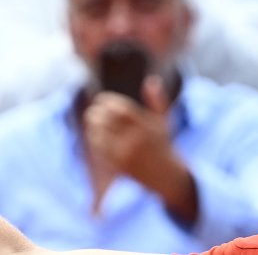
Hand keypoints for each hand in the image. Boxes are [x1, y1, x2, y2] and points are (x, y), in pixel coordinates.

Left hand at [82, 76, 196, 220]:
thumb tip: (152, 80)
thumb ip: (157, 100)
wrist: (167, 177)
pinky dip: (94, 138)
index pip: (122, 109)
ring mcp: (128, 153)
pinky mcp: (120, 165)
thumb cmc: (163, 145)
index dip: (109, 102)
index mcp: (147, 126)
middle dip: (98, 112)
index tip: (102, 99)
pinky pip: (101, 149)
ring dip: (93, 125)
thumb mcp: (164, 121)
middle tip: (93, 109)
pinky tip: (93, 132)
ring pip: (102, 134)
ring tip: (90, 118)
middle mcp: (137, 140)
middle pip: (109, 121)